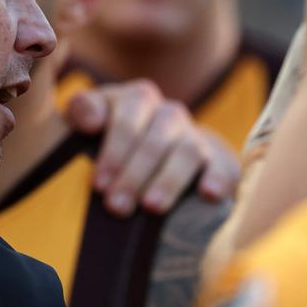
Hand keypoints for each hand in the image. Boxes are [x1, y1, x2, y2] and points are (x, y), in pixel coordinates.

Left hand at [65, 80, 239, 215]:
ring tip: (152, 207)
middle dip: (134, 175)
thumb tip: (90, 120)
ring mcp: (195, 135)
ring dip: (169, 180)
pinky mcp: (218, 159)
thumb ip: (82, 111)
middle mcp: (168, 113)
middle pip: (156, 139)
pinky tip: (208, 194)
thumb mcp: (85, 120)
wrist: (144, 152)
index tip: (98, 185)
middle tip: (117, 206)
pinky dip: (219, 178)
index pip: (127, 121)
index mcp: (136, 99)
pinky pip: (225, 165)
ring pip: (187, 151)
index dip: (113, 153)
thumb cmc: (105, 138)